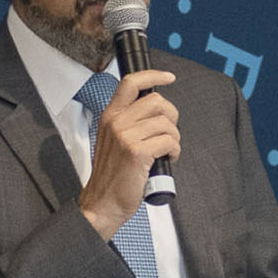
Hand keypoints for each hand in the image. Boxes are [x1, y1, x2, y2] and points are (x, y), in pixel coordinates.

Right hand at [80, 66, 180, 239]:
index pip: (131, 83)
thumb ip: (127, 121)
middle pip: (157, 101)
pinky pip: (169, 141)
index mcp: (110, 115)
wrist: (102, 202)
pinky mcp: (137, 152)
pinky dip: (174, 151)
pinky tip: (168, 158)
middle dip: (171, 116)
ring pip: (166, 123)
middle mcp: (116, 122)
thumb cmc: (111, 174)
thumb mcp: (112, 139)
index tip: (168, 77)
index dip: (153, 75)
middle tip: (168, 132)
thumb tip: (155, 110)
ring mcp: (126, 136)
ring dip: (174, 138)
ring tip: (166, 150)